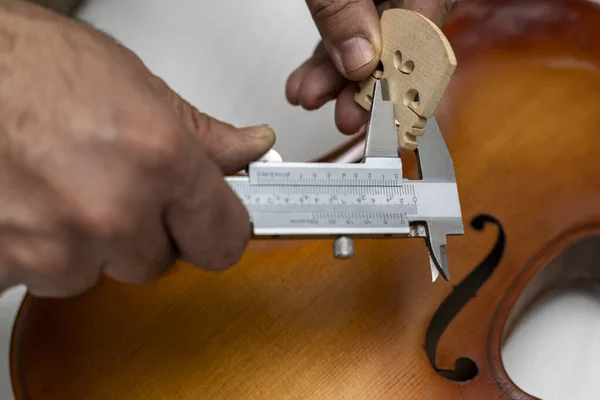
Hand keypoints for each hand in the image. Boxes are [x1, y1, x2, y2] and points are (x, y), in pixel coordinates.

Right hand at [0, 1, 274, 296]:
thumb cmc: (24, 64)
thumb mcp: (136, 87)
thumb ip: (203, 134)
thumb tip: (248, 148)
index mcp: (159, 161)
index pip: (225, 239)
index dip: (218, 232)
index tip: (212, 227)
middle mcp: (112, 210)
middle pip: (159, 261)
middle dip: (144, 232)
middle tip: (114, 185)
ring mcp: (56, 247)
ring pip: (98, 273)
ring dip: (87, 242)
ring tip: (60, 186)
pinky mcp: (5, 267)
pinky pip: (44, 277)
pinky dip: (39, 249)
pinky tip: (28, 203)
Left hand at [286, 0, 451, 134]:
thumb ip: (345, 11)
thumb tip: (358, 60)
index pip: (422, 41)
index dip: (404, 84)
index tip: (386, 115)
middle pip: (394, 49)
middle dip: (362, 89)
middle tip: (345, 116)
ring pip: (365, 45)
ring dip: (335, 78)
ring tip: (309, 97)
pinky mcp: (358, 0)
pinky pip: (346, 32)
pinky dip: (325, 57)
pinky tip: (306, 80)